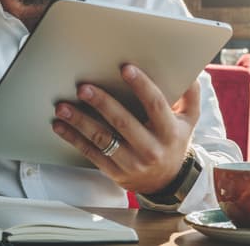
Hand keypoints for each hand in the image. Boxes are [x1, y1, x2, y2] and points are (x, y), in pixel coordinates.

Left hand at [52, 64, 200, 193]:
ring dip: (80, 121)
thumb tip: (189, 70)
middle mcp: (151, 149)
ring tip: (63, 106)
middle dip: (102, 103)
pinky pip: (91, 154)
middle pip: (123, 122)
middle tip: (84, 87)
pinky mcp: (114, 172)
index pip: (156, 105)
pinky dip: (73, 138)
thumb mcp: (189, 120)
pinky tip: (60, 125)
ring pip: (102, 139)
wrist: (167, 182)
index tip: (126, 68)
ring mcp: (131, 163)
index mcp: (170, 131)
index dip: (142, 86)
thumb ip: (189, 95)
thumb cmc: (174, 141)